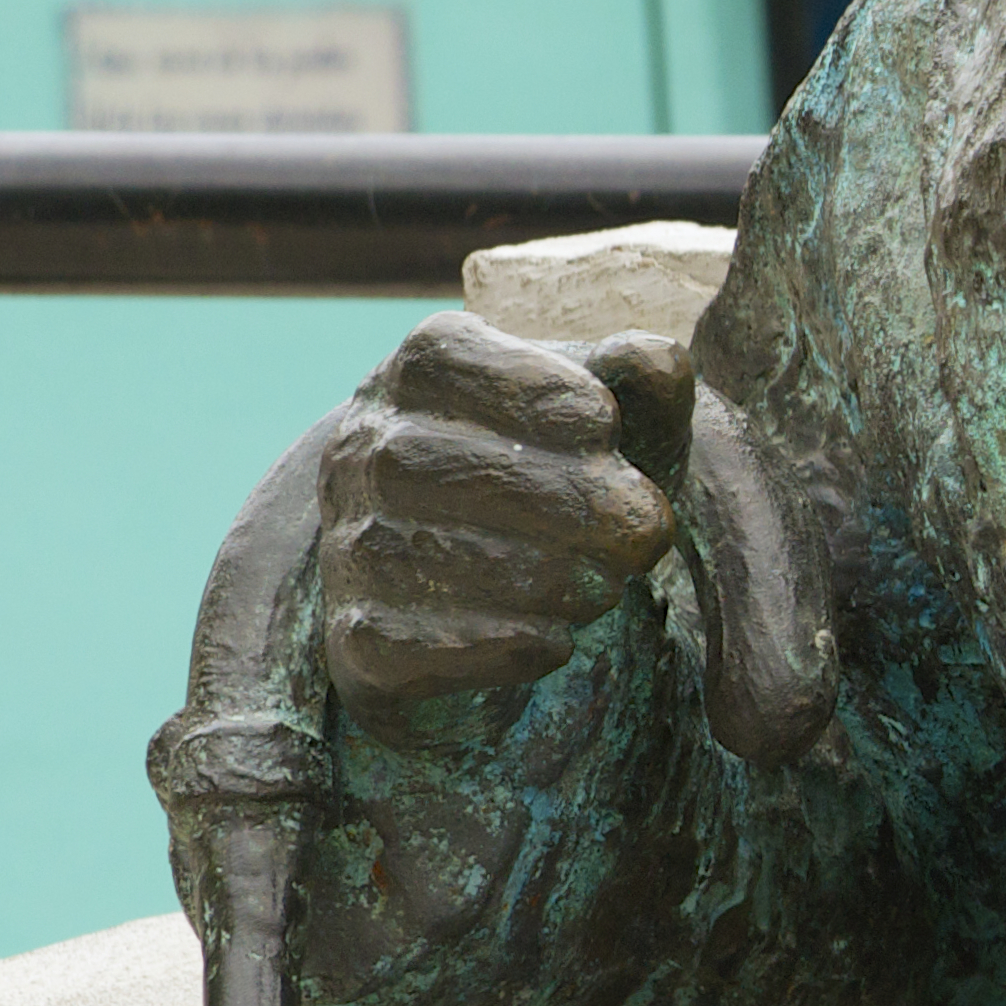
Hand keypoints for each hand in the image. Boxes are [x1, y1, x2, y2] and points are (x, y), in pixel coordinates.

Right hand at [315, 314, 682, 705]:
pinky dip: (504, 645)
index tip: (611, 436)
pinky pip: (417, 646)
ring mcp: (349, 542)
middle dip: (575, 505)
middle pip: (454, 468)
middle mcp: (365, 448)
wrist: (481, 580)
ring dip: (549, 580)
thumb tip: (656, 359)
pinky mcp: (357, 636)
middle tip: (645, 533)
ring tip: (605, 585)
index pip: (471, 366)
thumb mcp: (616, 419)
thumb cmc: (563, 473)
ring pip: (431, 558)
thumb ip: (642, 381)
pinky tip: (557, 637)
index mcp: (424, 370)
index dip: (562, 403)